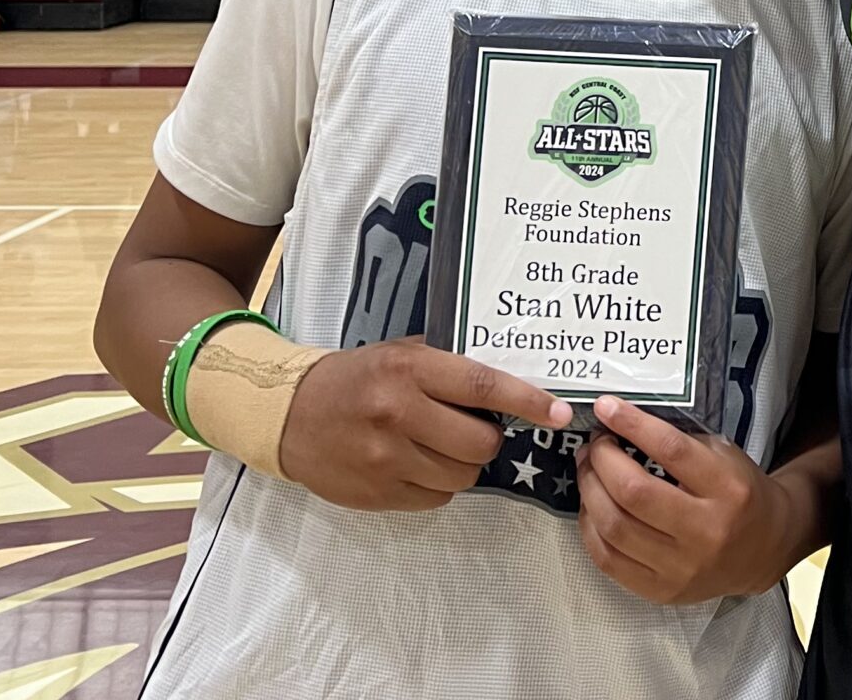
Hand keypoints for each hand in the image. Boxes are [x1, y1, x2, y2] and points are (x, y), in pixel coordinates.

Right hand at [276, 338, 571, 512]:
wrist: (291, 415)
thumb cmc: (359, 376)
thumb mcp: (403, 353)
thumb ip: (450, 365)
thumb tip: (510, 381)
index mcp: (410, 371)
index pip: (483, 385)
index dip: (527, 401)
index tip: (560, 412)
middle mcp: (399, 414)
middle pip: (480, 441)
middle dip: (490, 437)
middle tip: (476, 426)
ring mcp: (386, 459)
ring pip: (463, 474)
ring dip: (466, 462)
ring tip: (443, 444)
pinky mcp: (378, 494)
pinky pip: (436, 497)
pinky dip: (439, 483)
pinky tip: (419, 463)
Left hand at [576, 397, 796, 604]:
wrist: (763, 550)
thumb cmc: (739, 494)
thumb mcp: (724, 456)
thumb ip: (681, 441)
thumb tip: (624, 424)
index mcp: (727, 489)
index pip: (671, 450)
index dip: (633, 425)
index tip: (607, 407)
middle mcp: (705, 532)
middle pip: (635, 492)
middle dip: (603, 460)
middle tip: (595, 443)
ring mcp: (681, 568)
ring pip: (615, 527)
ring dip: (590, 491)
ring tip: (588, 469)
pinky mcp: (661, 591)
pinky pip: (608, 560)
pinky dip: (591, 528)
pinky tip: (592, 506)